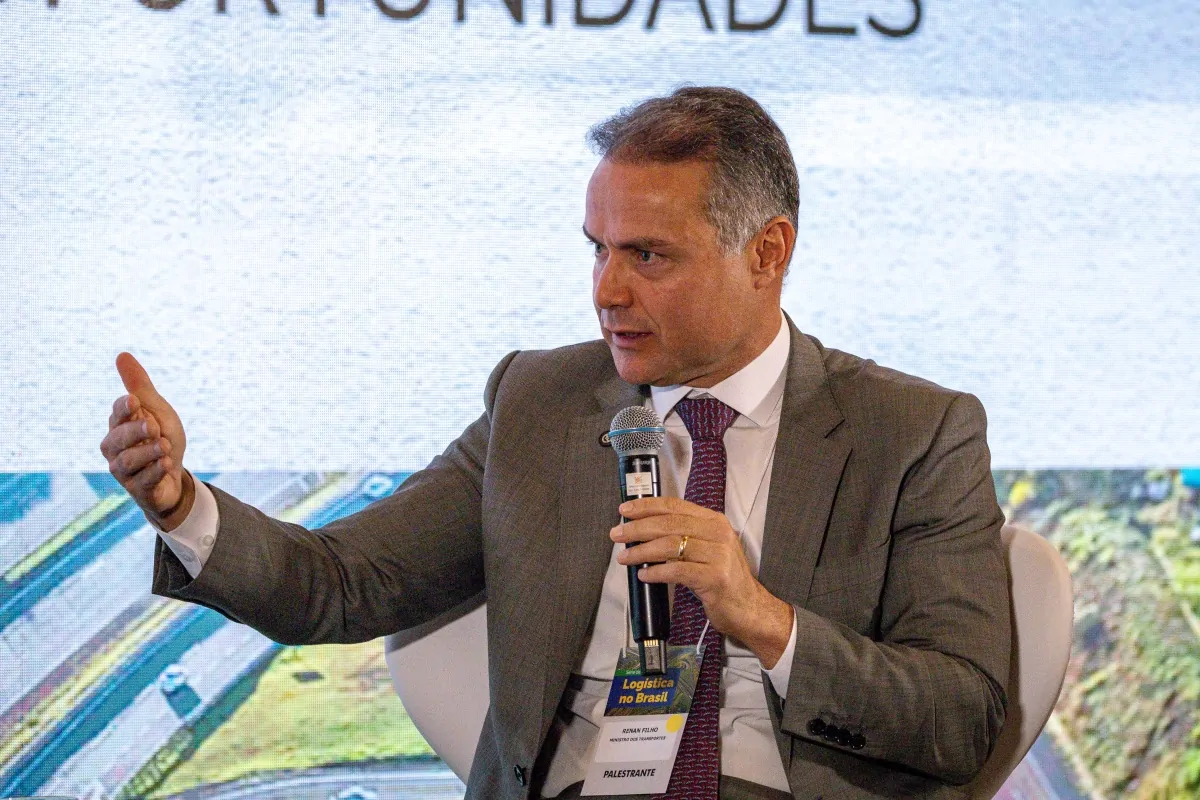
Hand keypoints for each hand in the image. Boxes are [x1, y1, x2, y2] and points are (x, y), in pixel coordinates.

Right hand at [100, 352, 192, 529]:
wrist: (174, 476)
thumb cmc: (160, 438)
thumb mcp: (156, 410)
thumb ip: (139, 386)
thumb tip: (122, 355)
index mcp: (119, 426)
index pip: (116, 415)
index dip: (124, 409)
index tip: (135, 401)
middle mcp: (115, 449)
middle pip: (118, 439)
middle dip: (136, 431)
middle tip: (154, 426)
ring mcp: (124, 471)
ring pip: (128, 461)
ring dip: (148, 452)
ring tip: (165, 445)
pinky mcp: (138, 490)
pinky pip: (143, 481)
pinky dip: (155, 471)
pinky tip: (166, 464)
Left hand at [611, 496, 793, 668]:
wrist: (749, 608)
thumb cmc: (723, 579)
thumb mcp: (707, 549)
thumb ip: (683, 536)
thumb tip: (643, 530)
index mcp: (714, 521)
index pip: (674, 506)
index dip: (646, 506)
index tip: (625, 511)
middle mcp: (718, 533)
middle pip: (669, 524)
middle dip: (637, 528)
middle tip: (617, 534)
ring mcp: (718, 555)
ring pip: (670, 546)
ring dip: (641, 551)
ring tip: (625, 557)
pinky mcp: (715, 578)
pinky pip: (677, 571)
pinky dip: (656, 572)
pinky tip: (644, 575)